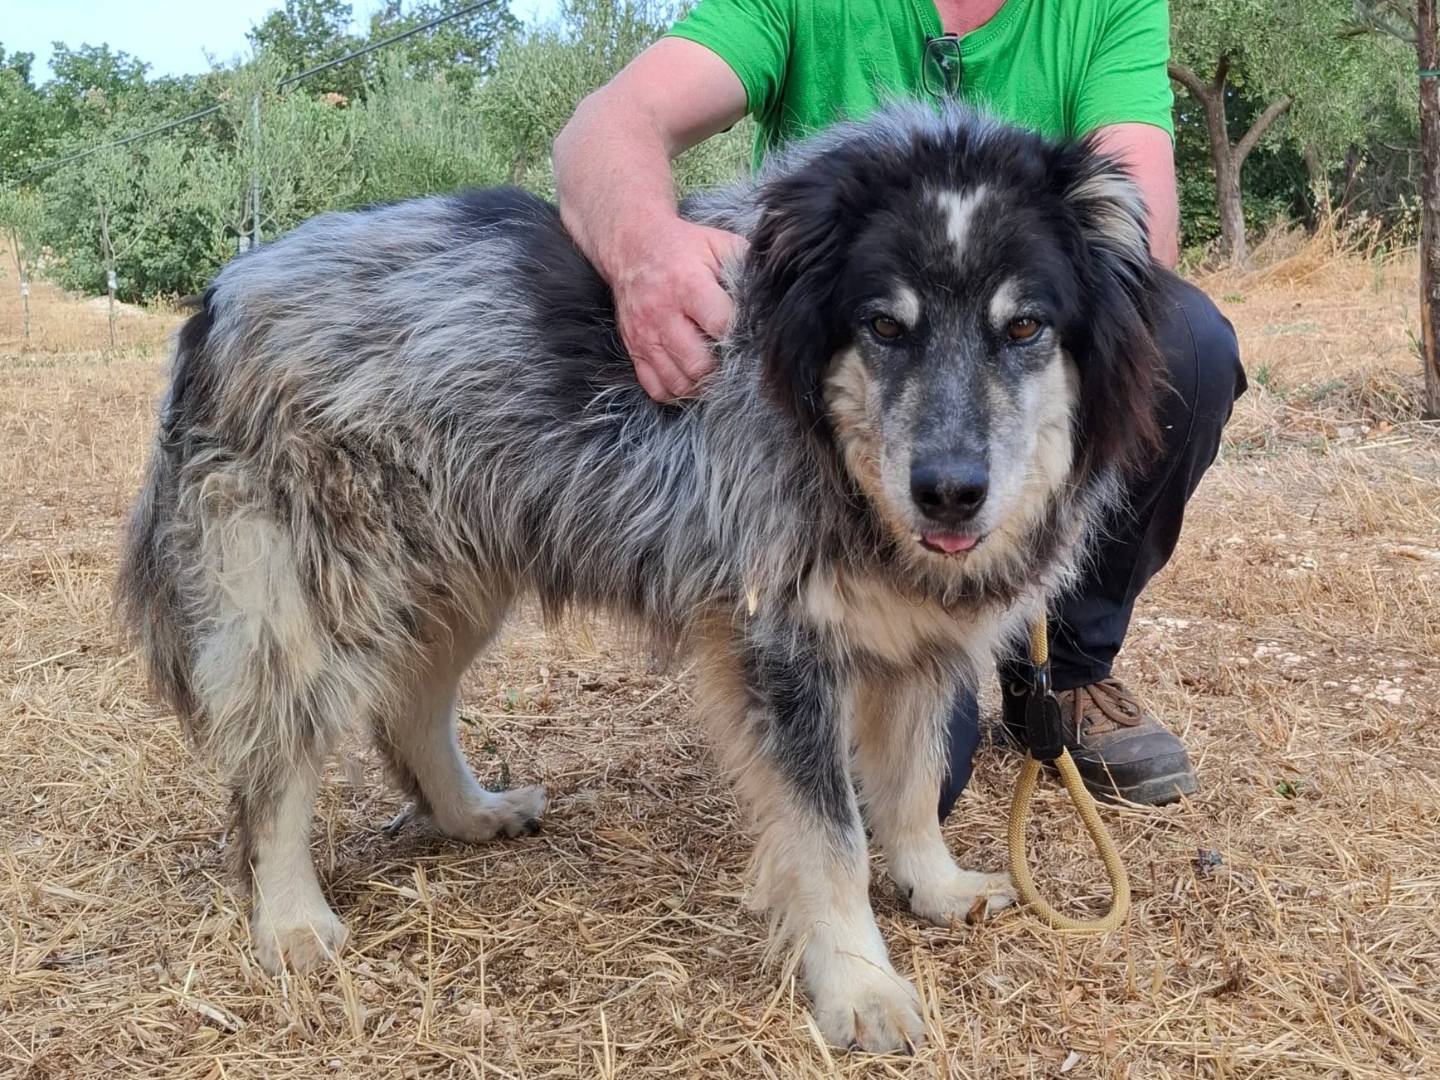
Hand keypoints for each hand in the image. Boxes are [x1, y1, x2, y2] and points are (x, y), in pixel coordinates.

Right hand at [612, 221, 748, 400]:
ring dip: (701, 386)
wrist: (631, 247)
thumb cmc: (683, 247)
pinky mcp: (634, 349)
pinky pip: (656, 388)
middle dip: (722, 370)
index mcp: (688, 285)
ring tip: (715, 375)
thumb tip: (772, 294)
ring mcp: (645, 336)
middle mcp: (663, 314)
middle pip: (699, 364)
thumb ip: (745, 267)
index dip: (740, 338)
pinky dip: (676, 393)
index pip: (721, 326)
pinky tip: (691, 380)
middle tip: (734, 364)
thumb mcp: (717, 244)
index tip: (751, 341)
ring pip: (678, 382)